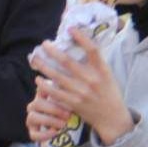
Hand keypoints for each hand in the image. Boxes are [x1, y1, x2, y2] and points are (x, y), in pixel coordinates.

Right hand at [26, 91, 71, 145]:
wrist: (68, 127)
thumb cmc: (70, 109)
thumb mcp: (70, 100)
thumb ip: (68, 93)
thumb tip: (71, 85)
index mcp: (42, 94)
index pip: (41, 89)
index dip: (49, 91)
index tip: (63, 96)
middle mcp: (34, 106)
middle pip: (37, 104)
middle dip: (54, 110)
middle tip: (68, 114)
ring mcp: (32, 119)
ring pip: (33, 117)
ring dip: (49, 121)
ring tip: (63, 124)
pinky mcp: (33, 132)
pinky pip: (34, 135)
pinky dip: (44, 134)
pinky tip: (55, 132)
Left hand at [31, 27, 130, 144]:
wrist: (112, 117)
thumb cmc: (109, 93)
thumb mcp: (107, 75)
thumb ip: (95, 64)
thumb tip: (78, 47)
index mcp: (102, 70)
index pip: (92, 50)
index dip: (81, 38)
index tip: (70, 29)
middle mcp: (91, 80)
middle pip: (68, 61)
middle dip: (53, 51)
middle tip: (44, 44)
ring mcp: (81, 92)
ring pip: (57, 76)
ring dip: (44, 66)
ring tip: (35, 59)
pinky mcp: (73, 103)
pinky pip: (54, 92)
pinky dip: (44, 86)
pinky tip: (38, 80)